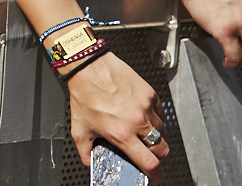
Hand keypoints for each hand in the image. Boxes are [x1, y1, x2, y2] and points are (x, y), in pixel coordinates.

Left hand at [65, 52, 168, 181]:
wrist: (88, 67)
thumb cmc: (84, 94)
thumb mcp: (79, 129)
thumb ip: (85, 151)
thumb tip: (89, 163)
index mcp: (122, 134)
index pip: (150, 163)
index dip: (155, 175)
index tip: (154, 176)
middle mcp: (137, 122)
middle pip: (162, 150)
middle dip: (156, 155)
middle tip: (145, 150)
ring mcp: (146, 107)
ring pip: (162, 131)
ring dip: (154, 134)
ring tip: (137, 128)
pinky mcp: (150, 94)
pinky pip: (160, 113)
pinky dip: (153, 117)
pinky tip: (139, 113)